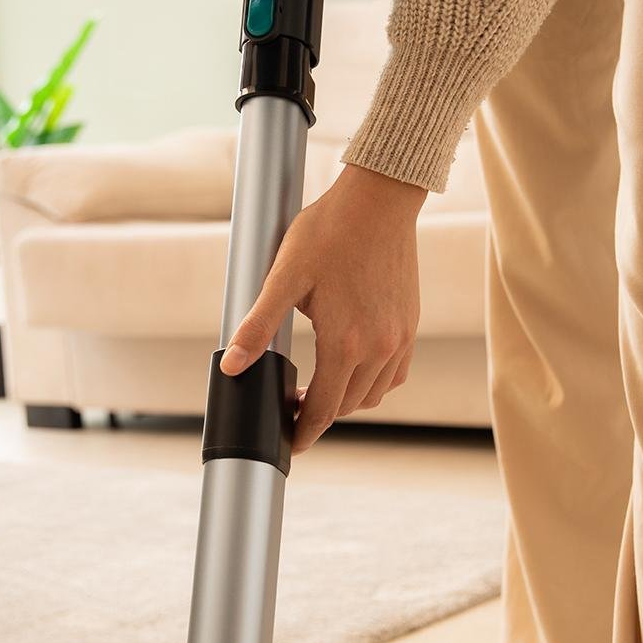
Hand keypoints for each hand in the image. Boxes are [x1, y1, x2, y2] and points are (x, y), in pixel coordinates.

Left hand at [220, 164, 426, 454]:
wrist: (379, 200)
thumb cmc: (328, 232)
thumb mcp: (284, 278)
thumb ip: (257, 327)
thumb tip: (231, 366)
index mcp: (345, 342)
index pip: (325, 409)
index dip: (304, 431)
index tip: (291, 442)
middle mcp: (379, 347)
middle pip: (349, 406)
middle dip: (321, 415)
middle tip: (295, 407)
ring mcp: (400, 336)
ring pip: (375, 393)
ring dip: (348, 400)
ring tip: (321, 388)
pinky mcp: (411, 323)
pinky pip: (396, 372)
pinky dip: (375, 381)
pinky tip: (354, 366)